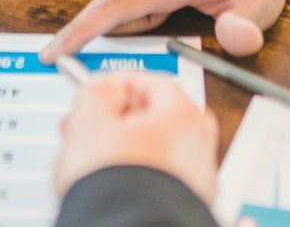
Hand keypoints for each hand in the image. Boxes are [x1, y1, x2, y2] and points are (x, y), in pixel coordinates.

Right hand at [54, 73, 217, 205]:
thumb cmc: (115, 185)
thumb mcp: (89, 122)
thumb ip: (98, 93)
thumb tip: (106, 87)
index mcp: (184, 117)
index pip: (153, 83)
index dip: (119, 85)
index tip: (98, 92)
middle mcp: (200, 148)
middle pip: (159, 120)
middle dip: (121, 121)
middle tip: (91, 128)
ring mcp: (198, 182)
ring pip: (160, 153)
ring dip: (128, 149)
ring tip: (97, 161)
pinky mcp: (188, 207)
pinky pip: (163, 181)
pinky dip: (141, 177)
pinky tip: (116, 185)